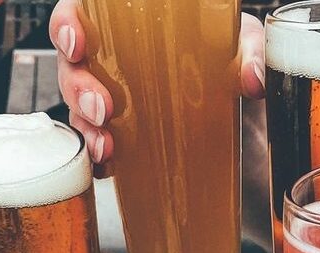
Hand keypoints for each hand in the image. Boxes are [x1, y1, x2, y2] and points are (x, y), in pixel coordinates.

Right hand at [51, 0, 265, 174]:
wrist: (245, 132)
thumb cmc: (231, 71)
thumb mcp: (242, 49)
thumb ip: (250, 50)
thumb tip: (253, 77)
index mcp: (130, 28)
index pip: (78, 16)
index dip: (66, 27)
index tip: (76, 44)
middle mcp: (114, 64)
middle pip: (72, 68)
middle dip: (77, 89)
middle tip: (102, 108)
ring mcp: (115, 105)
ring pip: (78, 110)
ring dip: (85, 128)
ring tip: (106, 146)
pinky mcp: (125, 142)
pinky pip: (96, 149)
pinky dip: (97, 161)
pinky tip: (108, 168)